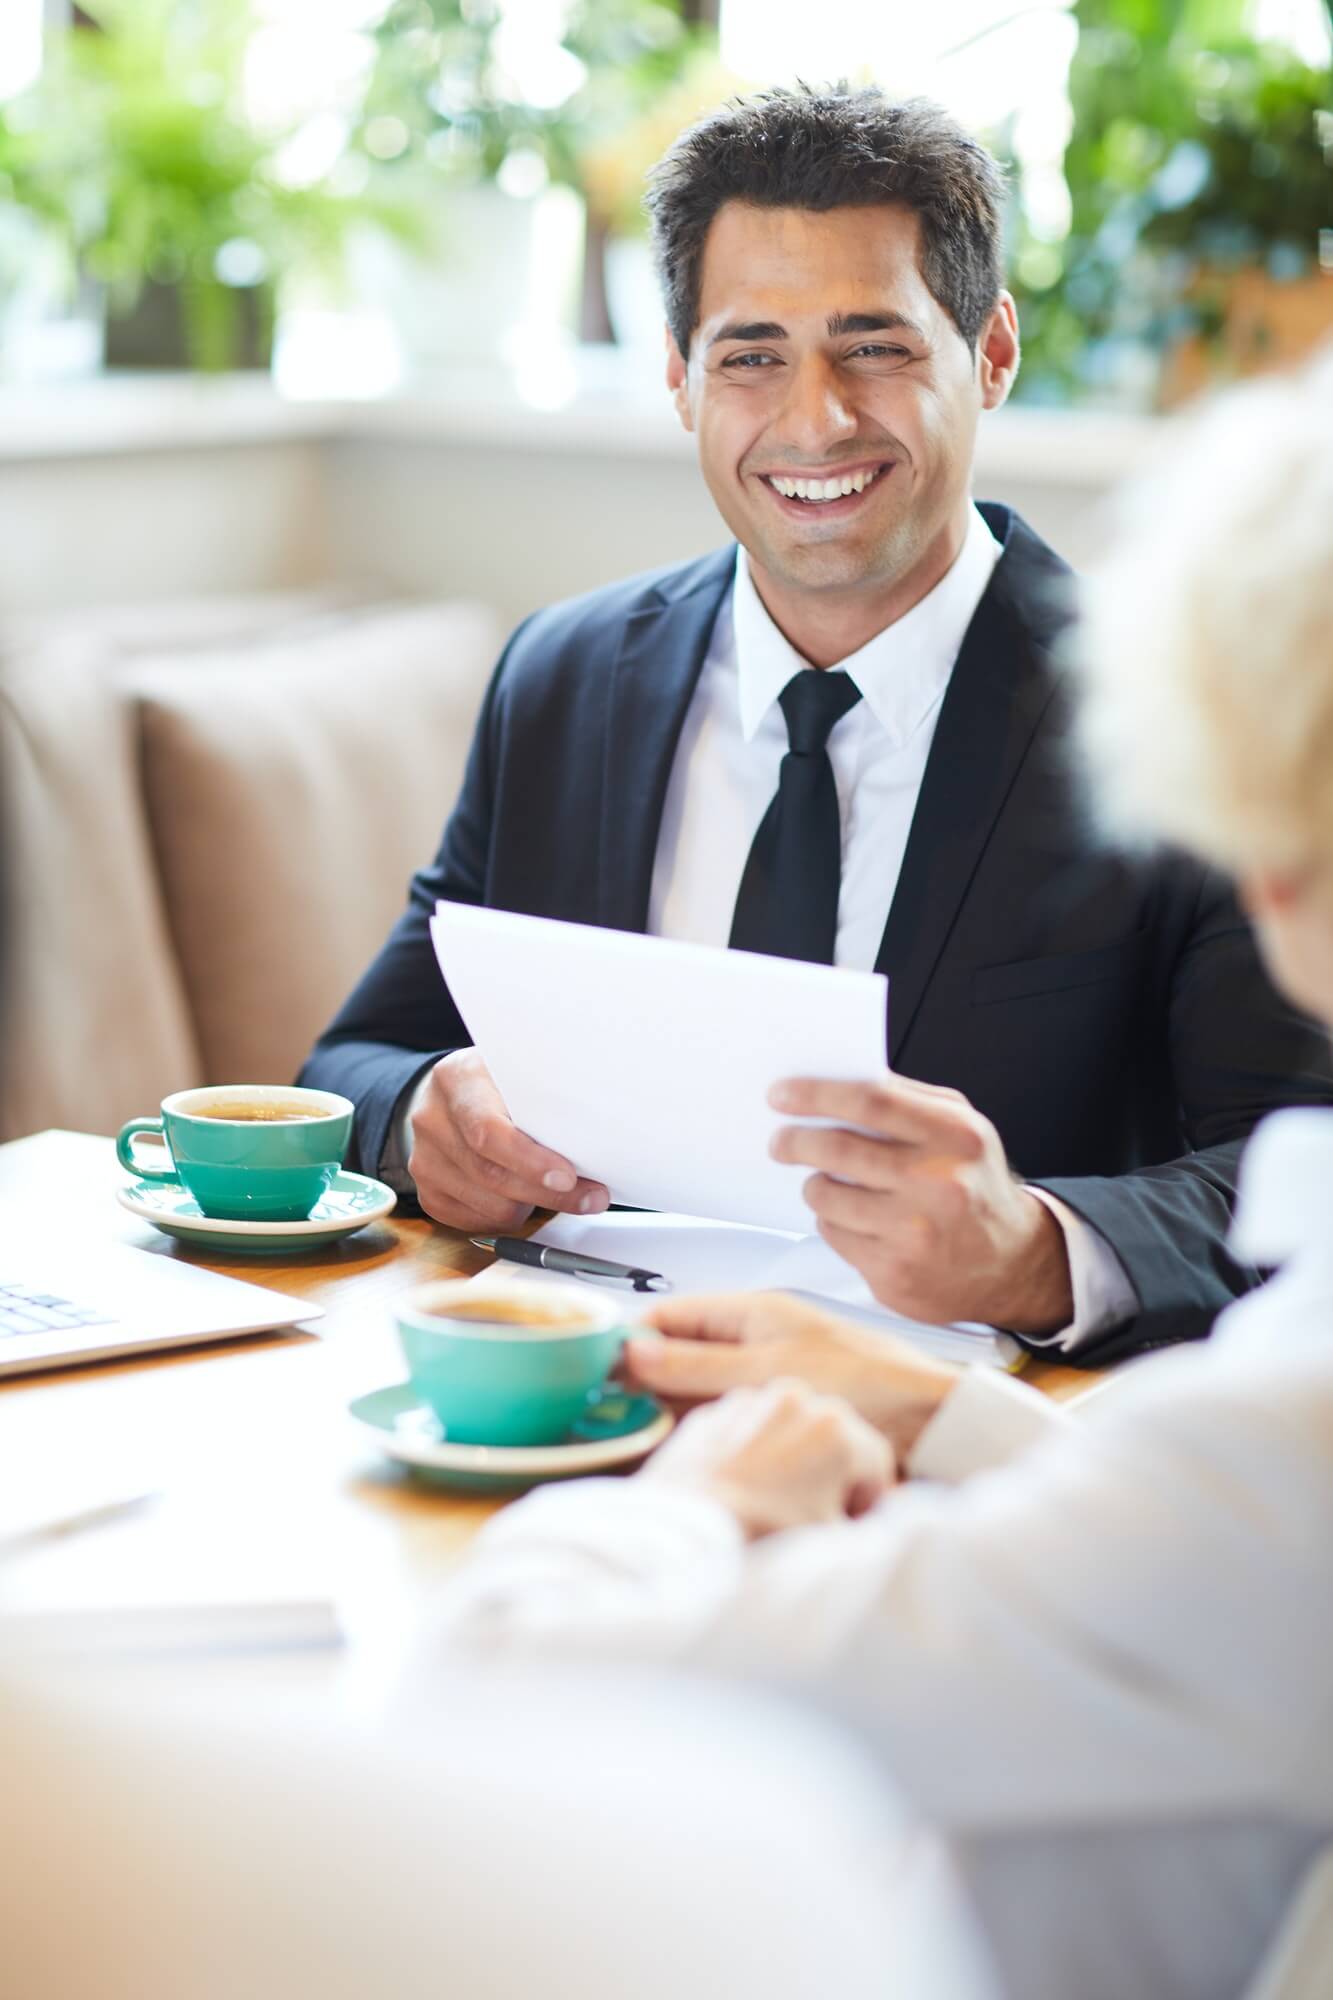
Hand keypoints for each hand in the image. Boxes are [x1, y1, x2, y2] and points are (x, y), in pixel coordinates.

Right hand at [408, 1049, 608, 1232]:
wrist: (450, 1098)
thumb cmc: (497, 1087)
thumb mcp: (517, 1075)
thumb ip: (543, 1099)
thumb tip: (593, 1142)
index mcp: (457, 1079)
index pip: (488, 1130)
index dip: (530, 1160)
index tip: (568, 1175)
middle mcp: (432, 1119)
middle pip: (491, 1174)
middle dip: (548, 1192)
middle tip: (592, 1197)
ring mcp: (424, 1159)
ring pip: (490, 1205)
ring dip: (531, 1205)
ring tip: (552, 1186)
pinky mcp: (428, 1192)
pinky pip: (477, 1222)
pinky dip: (509, 1217)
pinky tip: (522, 1197)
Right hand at [625, 1292, 958, 1457]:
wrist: (932, 1421)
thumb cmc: (868, 1384)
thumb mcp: (770, 1374)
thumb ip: (698, 1366)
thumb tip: (633, 1352)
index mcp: (753, 1313)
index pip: (672, 1315)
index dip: (632, 1338)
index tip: (597, 1368)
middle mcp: (757, 1337)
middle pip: (681, 1351)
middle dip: (646, 1377)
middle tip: (610, 1411)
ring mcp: (769, 1372)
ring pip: (701, 1385)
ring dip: (673, 1406)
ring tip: (640, 1434)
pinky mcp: (784, 1408)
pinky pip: (730, 1411)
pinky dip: (706, 1425)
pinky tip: (691, 1448)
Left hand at [640, 1378, 892, 1538]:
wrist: (686, 1534)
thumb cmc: (765, 1538)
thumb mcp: (833, 1541)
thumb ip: (868, 1527)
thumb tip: (873, 1521)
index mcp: (837, 1427)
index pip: (876, 1461)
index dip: (870, 1499)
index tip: (853, 1524)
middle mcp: (796, 1398)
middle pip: (832, 1436)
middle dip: (831, 1473)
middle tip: (814, 1513)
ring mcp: (748, 1400)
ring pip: (786, 1427)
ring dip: (790, 1457)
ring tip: (774, 1500)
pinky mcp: (710, 1412)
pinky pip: (744, 1430)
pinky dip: (750, 1452)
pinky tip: (740, 1488)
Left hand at [768, 1073, 1073, 1334]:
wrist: (1012, 1264)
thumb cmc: (976, 1188)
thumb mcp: (962, 1130)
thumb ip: (909, 1101)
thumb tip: (836, 1083)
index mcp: (955, 1136)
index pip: (871, 1100)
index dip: (816, 1094)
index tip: (782, 1094)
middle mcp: (938, 1183)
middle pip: (838, 1149)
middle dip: (795, 1141)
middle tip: (781, 1141)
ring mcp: (915, 1234)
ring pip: (826, 1196)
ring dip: (816, 1186)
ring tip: (829, 1184)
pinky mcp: (894, 1274)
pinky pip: (834, 1235)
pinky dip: (833, 1222)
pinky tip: (856, 1220)